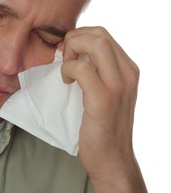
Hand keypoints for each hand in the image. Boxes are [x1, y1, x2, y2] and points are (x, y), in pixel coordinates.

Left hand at [59, 26, 147, 192]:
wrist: (112, 158)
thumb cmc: (103, 126)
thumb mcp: (106, 92)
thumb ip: (97, 71)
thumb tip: (74, 52)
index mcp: (128, 69)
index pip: (103, 35)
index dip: (80, 37)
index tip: (67, 52)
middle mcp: (128, 73)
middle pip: (99, 34)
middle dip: (74, 38)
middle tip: (64, 58)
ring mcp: (118, 85)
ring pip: (95, 43)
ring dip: (72, 50)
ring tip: (66, 70)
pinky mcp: (104, 98)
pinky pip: (82, 68)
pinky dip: (68, 69)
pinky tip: (66, 82)